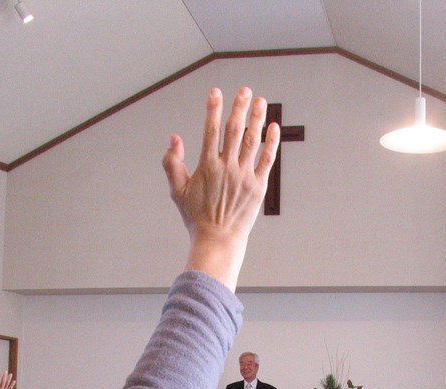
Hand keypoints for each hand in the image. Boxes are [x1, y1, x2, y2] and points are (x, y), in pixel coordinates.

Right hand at [162, 87, 279, 291]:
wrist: (218, 240)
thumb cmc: (196, 217)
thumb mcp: (177, 191)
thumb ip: (172, 163)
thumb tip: (173, 138)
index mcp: (207, 166)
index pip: (210, 130)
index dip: (213, 109)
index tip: (216, 91)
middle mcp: (227, 168)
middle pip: (234, 130)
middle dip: (239, 107)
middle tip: (244, 89)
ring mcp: (244, 177)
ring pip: (252, 141)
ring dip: (256, 118)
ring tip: (260, 100)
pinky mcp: (258, 187)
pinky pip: (267, 160)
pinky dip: (271, 142)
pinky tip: (273, 127)